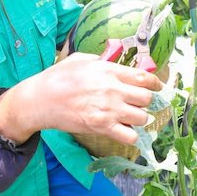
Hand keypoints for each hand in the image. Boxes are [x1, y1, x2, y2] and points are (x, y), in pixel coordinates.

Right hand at [0, 53, 162, 145]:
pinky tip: (122, 130)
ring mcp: (108, 109)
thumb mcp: (80, 59)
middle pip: (146, 98)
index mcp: (108, 70)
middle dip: (144, 102)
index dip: (155, 83)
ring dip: (137, 119)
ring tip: (128, 118)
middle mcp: (112, 89)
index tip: (156, 87)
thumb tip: (115, 63)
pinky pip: (130, 136)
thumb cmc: (57, 77)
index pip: (144, 77)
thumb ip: (101, 61)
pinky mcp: (101, 127)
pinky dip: (129, 135)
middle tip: (136, 103)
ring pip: (142, 118)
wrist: (40, 99)